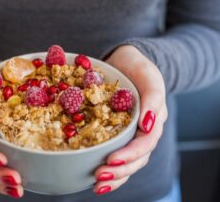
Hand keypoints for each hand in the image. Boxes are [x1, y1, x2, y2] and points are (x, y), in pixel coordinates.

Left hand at [93, 45, 167, 194]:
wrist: (124, 62)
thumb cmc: (138, 69)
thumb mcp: (149, 76)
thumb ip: (153, 98)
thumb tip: (148, 126)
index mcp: (153, 121)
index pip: (145, 144)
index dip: (130, 155)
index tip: (111, 160)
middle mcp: (142, 132)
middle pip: (136, 159)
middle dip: (119, 171)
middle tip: (100, 176)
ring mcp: (128, 134)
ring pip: (126, 162)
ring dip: (113, 177)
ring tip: (97, 184)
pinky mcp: (114, 133)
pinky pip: (112, 153)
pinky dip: (105, 167)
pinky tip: (92, 178)